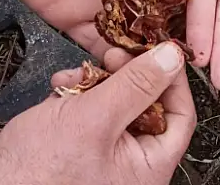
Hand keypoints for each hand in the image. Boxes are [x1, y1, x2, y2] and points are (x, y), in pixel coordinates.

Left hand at [0, 0, 172, 59]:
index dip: (183, 8)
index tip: (196, 27)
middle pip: (153, 19)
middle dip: (167, 39)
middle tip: (180, 60)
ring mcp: (100, 5)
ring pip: (128, 37)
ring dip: (141, 54)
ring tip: (154, 71)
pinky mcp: (73, 20)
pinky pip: (95, 44)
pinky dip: (108, 58)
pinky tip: (122, 70)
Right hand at [0, 42, 195, 184]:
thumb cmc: (38, 165)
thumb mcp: (95, 117)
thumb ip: (137, 84)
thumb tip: (174, 55)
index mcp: (148, 169)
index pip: (181, 118)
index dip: (172, 80)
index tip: (160, 50)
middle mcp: (131, 167)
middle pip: (147, 107)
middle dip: (126, 77)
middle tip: (112, 54)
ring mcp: (105, 157)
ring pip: (116, 105)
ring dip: (96, 83)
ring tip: (73, 76)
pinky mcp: (80, 148)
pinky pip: (92, 113)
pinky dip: (78, 96)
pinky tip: (60, 87)